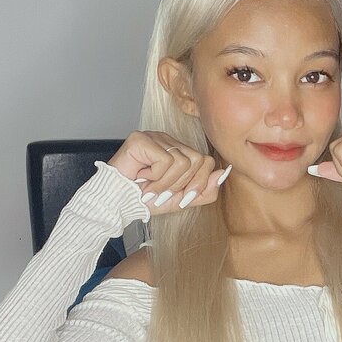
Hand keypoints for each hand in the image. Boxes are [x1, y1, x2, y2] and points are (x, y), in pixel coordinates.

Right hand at [107, 131, 230, 214]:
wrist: (118, 204)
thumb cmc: (145, 200)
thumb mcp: (181, 199)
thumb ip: (203, 190)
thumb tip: (222, 174)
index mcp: (178, 150)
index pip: (205, 161)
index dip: (197, 183)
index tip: (180, 195)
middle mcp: (167, 140)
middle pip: (197, 160)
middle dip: (181, 184)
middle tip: (161, 190)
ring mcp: (154, 137)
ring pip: (182, 162)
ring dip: (166, 183)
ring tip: (151, 186)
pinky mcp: (141, 139)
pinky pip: (166, 160)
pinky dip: (156, 177)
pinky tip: (143, 178)